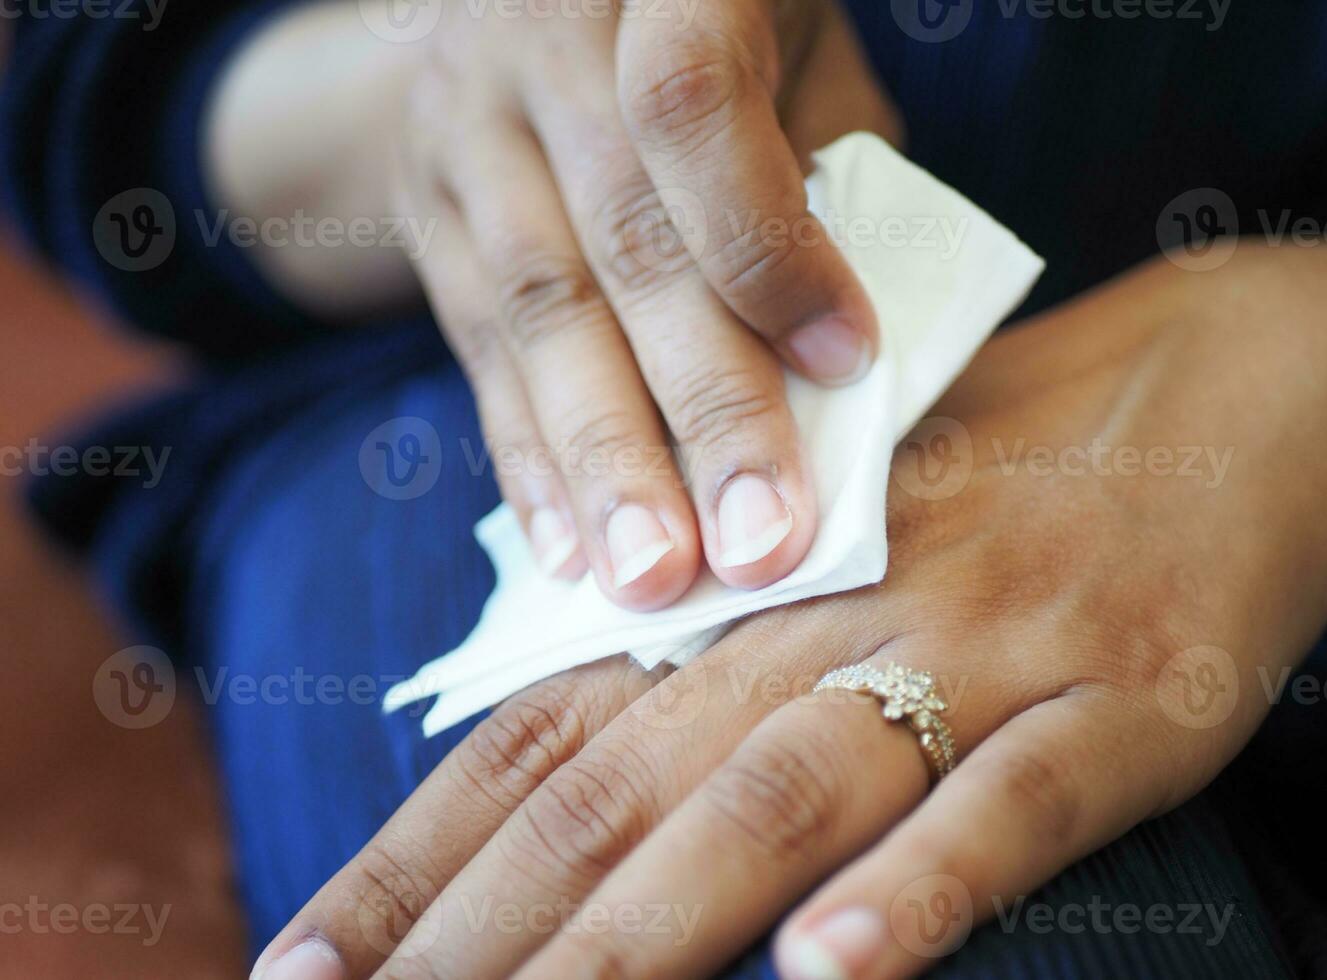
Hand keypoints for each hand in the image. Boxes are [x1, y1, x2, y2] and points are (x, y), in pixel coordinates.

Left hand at [251, 244, 1326, 978]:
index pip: (542, 736)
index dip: (414, 858)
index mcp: (751, 588)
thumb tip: (557, 716)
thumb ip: (712, 633)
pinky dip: (922, 887)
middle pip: (622, 788)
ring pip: (783, 795)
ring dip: (649, 931)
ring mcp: (980, 652)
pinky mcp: (1126, 699)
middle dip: (474, 933)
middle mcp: (833, 615)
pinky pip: (1014, 803)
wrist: (1230, 384)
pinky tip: (831, 976)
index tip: (303, 965)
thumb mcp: (837, 531)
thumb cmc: (1011, 470)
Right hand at [397, 0, 899, 608]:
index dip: (765, 243)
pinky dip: (528, 454)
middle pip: (618, 239)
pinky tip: (569, 550)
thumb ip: (825, 176)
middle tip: (756, 546)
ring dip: (601, 461)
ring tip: (655, 578)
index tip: (846, 361)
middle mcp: (535, 33)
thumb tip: (846, 368)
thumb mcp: (801, 54)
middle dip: (695, 407)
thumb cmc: (728, 24)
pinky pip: (475, 344)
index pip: (690, 108)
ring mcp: (462, 121)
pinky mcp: (423, 204)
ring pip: (534, 308)